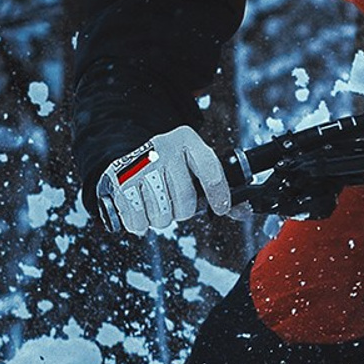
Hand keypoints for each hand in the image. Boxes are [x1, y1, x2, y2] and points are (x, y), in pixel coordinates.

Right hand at [100, 124, 235, 236]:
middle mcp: (163, 149)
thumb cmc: (171, 164)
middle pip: (186, 204)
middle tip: (175, 200)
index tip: (220, 208)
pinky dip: (141, 223)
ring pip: (162, 216)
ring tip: (157, 201)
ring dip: (161, 217)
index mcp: (187, 141)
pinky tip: (142, 207)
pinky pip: (139, 221)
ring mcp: (140, 166)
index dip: (218, 195)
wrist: (130, 153)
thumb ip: (220, 188)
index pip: (210, 170)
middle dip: (183, 210)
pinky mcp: (120, 183)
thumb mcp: (196, 165)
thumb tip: (243, 211)